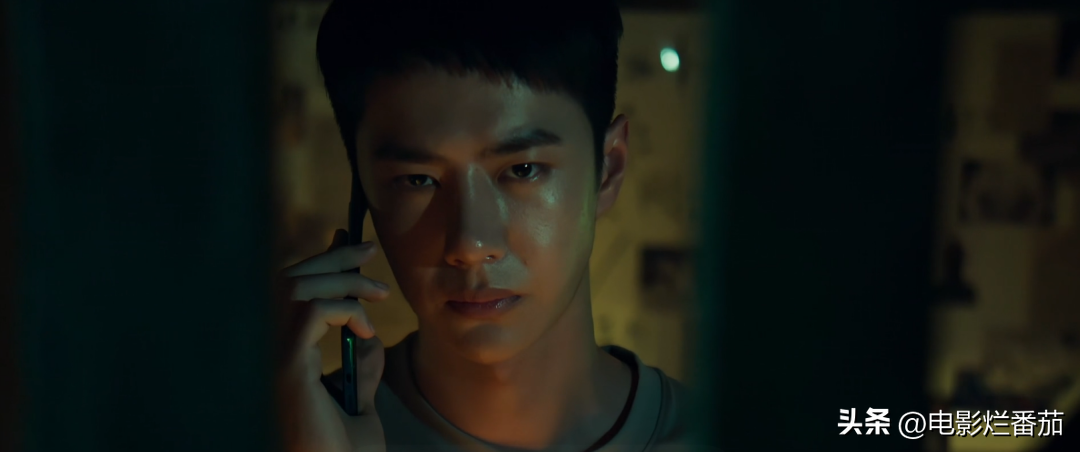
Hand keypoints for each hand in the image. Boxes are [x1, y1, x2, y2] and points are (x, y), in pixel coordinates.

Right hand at [278, 229, 388, 451]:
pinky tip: (365, 331)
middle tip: (369, 250)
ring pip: (299, 288)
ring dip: (343, 281)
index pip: (288, 296)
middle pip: (288, 281)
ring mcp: (271, 359)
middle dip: (331, 259)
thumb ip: (359, 372)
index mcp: (278, 360)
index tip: (353, 252)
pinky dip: (343, 309)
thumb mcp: (357, 404)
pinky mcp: (286, 367)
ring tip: (379, 293)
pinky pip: (311, 311)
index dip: (318, 266)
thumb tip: (367, 340)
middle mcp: (265, 353)